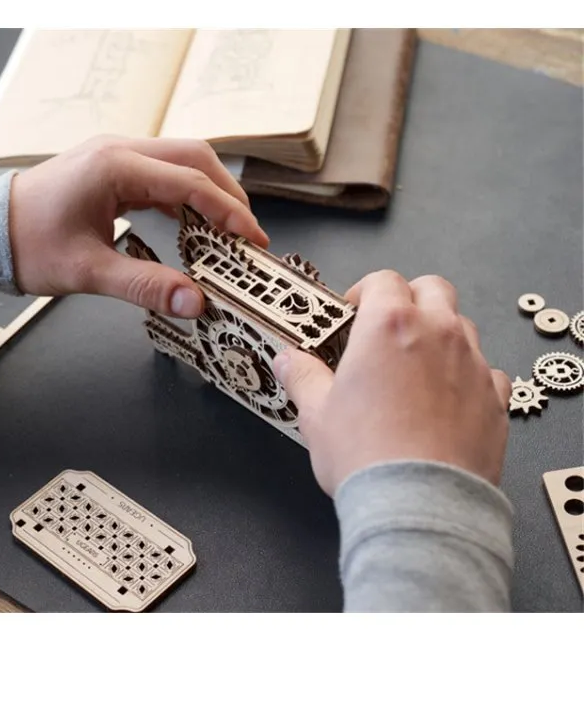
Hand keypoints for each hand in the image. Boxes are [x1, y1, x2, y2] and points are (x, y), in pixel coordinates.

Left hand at [8, 136, 268, 316]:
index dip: (228, 213)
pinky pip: (161, 173)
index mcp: (115, 167)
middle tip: (247, 235)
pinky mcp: (110, 167)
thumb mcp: (88, 272)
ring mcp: (114, 155)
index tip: (253, 242)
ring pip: (181, 160)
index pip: (190, 183)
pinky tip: (193, 224)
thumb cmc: (27, 246)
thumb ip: (146, 285)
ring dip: (209, 191)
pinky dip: (185, 195)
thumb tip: (196, 302)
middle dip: (227, 194)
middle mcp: (119, 150)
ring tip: (228, 231)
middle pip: (194, 158)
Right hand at [273, 270, 511, 493]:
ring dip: (440, 334)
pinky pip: (488, 371)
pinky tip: (448, 400)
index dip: (365, 292)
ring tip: (416, 366)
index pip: (384, 280)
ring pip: (463, 326)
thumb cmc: (365, 454)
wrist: (420, 502)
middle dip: (410, 299)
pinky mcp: (496, 398)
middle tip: (388, 328)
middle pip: (433, 289)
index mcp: (389, 325)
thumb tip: (288, 359)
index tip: (353, 314)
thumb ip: (301, 376)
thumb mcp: (316, 413)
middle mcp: (437, 333)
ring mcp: (473, 364)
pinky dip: (468, 375)